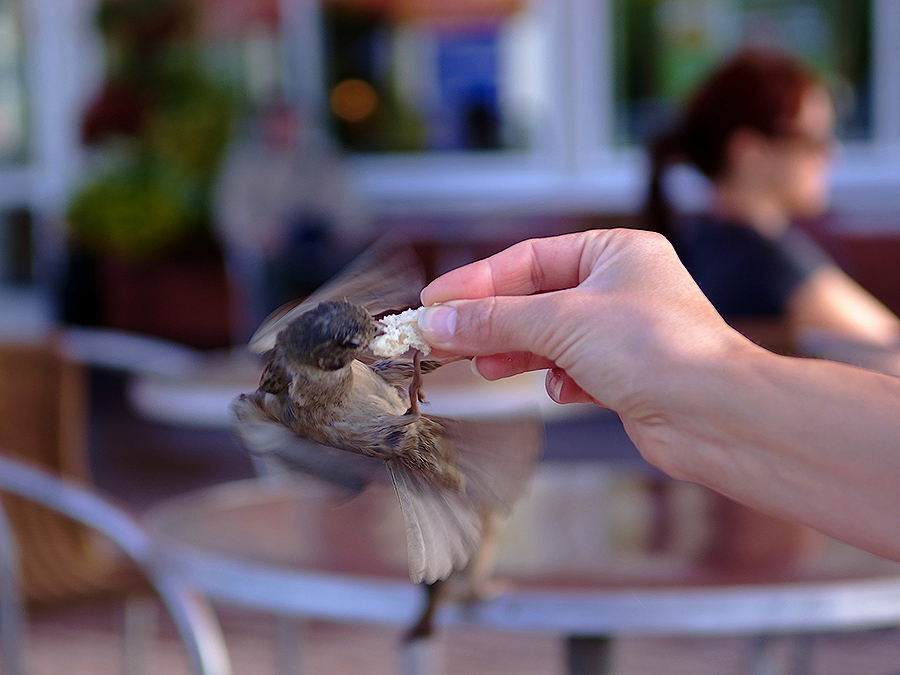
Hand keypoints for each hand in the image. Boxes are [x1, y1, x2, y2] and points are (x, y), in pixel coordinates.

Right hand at [418, 230, 755, 468]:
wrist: (715, 415)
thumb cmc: (658, 349)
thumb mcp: (561, 321)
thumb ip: (494, 319)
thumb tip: (437, 320)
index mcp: (615, 252)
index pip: (529, 259)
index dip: (477, 281)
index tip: (434, 302)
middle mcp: (622, 287)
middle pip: (535, 300)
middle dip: (491, 322)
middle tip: (443, 338)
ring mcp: (625, 333)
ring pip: (550, 337)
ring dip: (516, 352)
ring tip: (483, 368)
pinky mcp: (627, 375)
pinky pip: (573, 369)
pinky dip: (558, 379)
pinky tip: (559, 390)